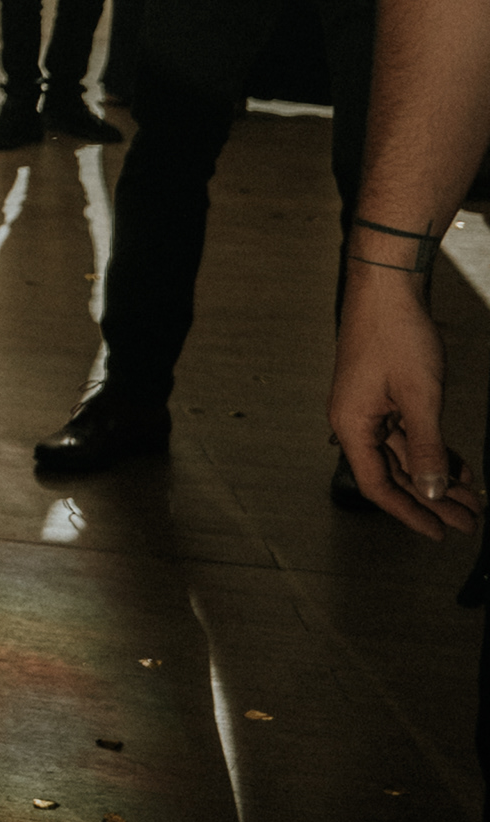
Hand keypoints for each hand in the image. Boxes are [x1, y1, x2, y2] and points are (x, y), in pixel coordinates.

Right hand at [329, 266, 478, 539]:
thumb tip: (429, 491)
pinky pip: (409, 434)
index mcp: (351, 424)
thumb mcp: (420, 398)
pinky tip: (458, 465)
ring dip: (436, 477)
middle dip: (430, 500)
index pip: (377, 484)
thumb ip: (426, 448)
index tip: (438, 532)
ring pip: (405, 455)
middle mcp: (355, 420)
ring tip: (469, 499)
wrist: (389, 289)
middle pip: (393, 473)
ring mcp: (370, 407)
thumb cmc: (395, 335)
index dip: (408, 512)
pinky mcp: (384, 395)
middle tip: (466, 521)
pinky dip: (433, 451)